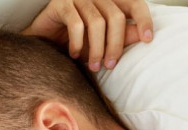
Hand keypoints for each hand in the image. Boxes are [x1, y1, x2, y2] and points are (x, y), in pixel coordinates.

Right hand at [23, 0, 154, 71]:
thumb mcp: (102, 42)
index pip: (134, 4)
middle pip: (116, 16)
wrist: (40, 45)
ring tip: (93, 66)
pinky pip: (76, 24)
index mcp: (108, 1)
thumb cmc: (73, 44)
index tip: (148, 39)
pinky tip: (74, 55)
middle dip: (115, 44)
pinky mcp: (60, 4)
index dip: (144, 19)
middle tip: (110, 65)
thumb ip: (121, 37)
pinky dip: (78, 43)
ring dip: (97, 48)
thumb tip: (141, 36)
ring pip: (97, 22)